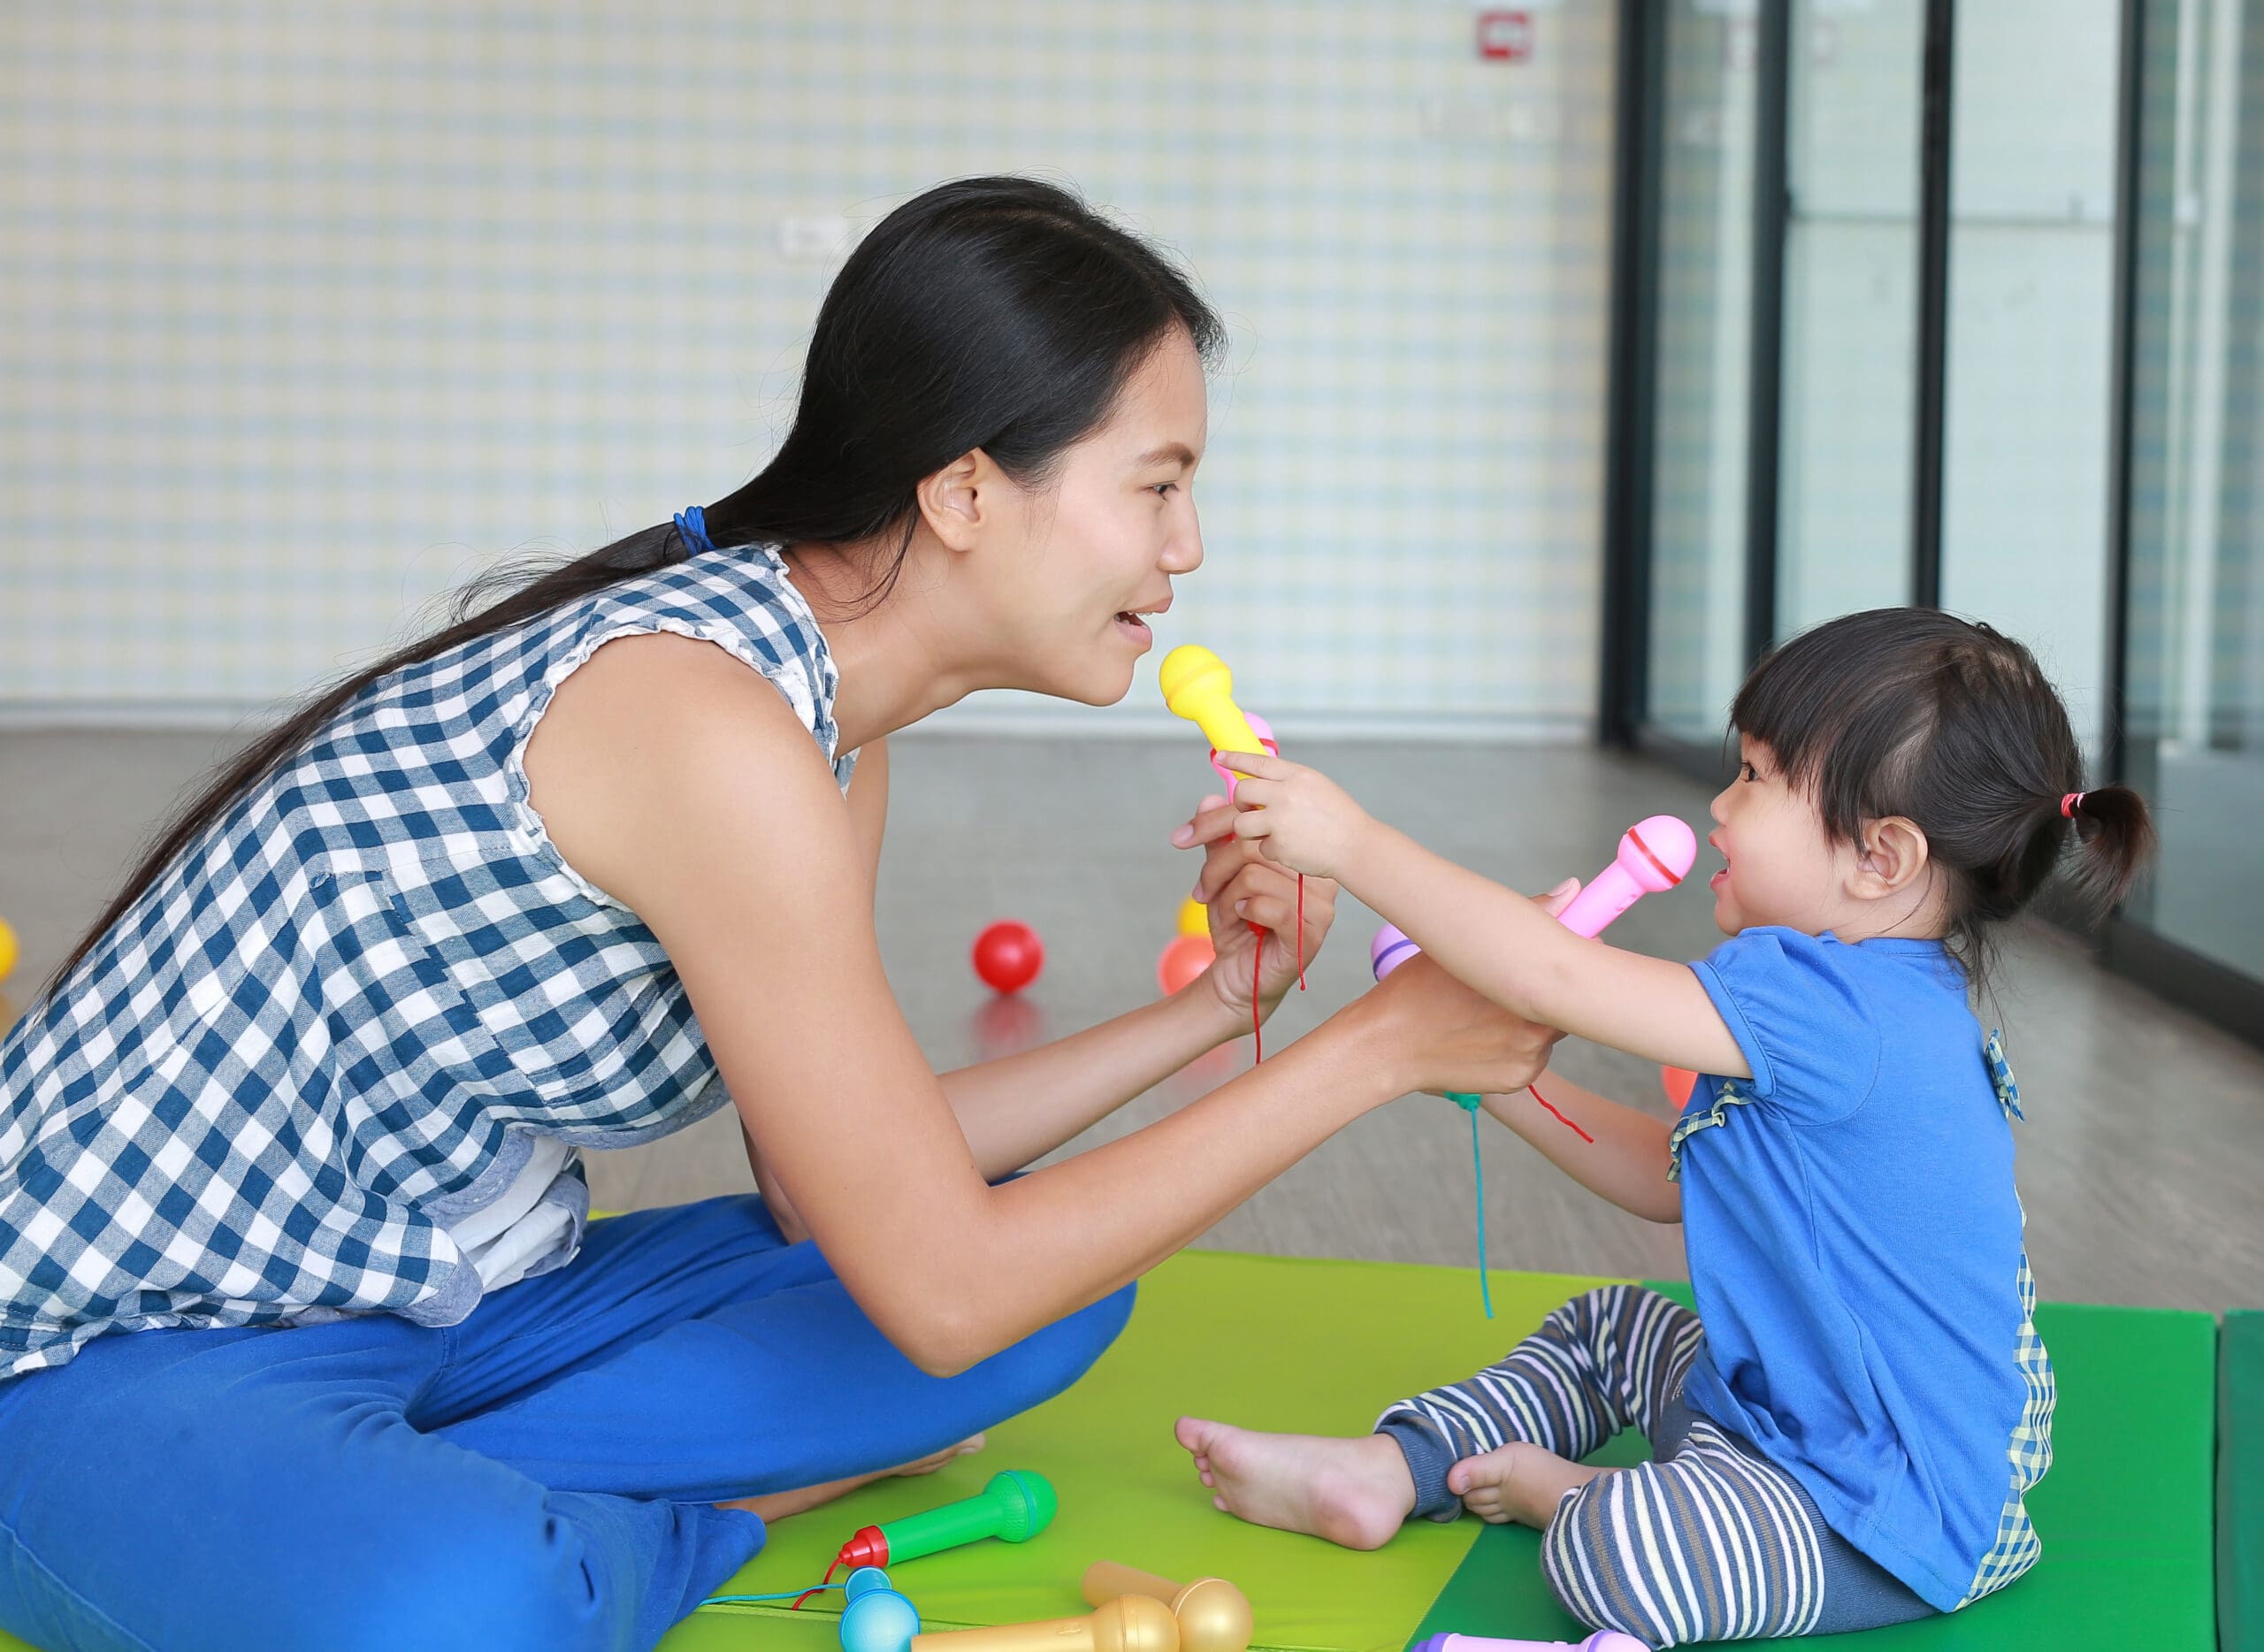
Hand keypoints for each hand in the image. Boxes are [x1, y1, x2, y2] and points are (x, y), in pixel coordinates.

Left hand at [1171, 793, 1338, 1024]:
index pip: (1265, 827)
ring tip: (1226, 911)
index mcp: (1307, 864)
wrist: (1235, 977)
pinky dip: (1245, 910)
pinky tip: (1242, 919)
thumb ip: (1220, 840)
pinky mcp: (1309, 938)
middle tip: (1202, 890)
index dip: (1222, 828)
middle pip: (1258, 848)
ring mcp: (1320, 912)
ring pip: (1257, 875)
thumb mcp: (1222, 878)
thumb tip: (1210, 797)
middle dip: (1217, 868)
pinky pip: (1270, 907)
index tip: (1189, 838)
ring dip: (1227, 895)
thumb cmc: (1238, 927)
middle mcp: (1321, 885)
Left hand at [1212, 750, 1372, 881]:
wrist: (1358, 847)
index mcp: (1297, 776)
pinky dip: (1273, 850)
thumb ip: (1289, 782)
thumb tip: (1260, 781)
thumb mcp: (1318, 786)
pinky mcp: (1278, 846)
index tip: (1220, 757)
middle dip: (1242, 804)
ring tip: (1272, 833)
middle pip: (1242, 792)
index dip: (1235, 758)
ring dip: (1251, 829)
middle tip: (1252, 812)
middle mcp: (1286, 794)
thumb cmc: (1340, 818)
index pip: (1257, 761)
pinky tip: (1293, 849)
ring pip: (1241, 823)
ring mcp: (1280, 821)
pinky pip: (1260, 847)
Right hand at [1352, 880, 1582, 1098]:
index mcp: (1529, 985)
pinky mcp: (1517, 1081)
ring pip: (1548, 1032)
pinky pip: (1531, 1058)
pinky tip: (1483, 1038)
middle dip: (1541, 993)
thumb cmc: (1417, 991)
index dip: (1563, 962)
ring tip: (1486, 1015)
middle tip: (1503, 989)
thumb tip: (1572, 889)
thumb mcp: (1463, 946)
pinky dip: (1516, 1049)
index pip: (1574, 968)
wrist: (1386, 1045)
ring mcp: (1530, 1057)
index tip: (1551, 957)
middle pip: (1562, 1002)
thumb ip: (1526, 916)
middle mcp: (1538, 1026)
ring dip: (1531, 1022)